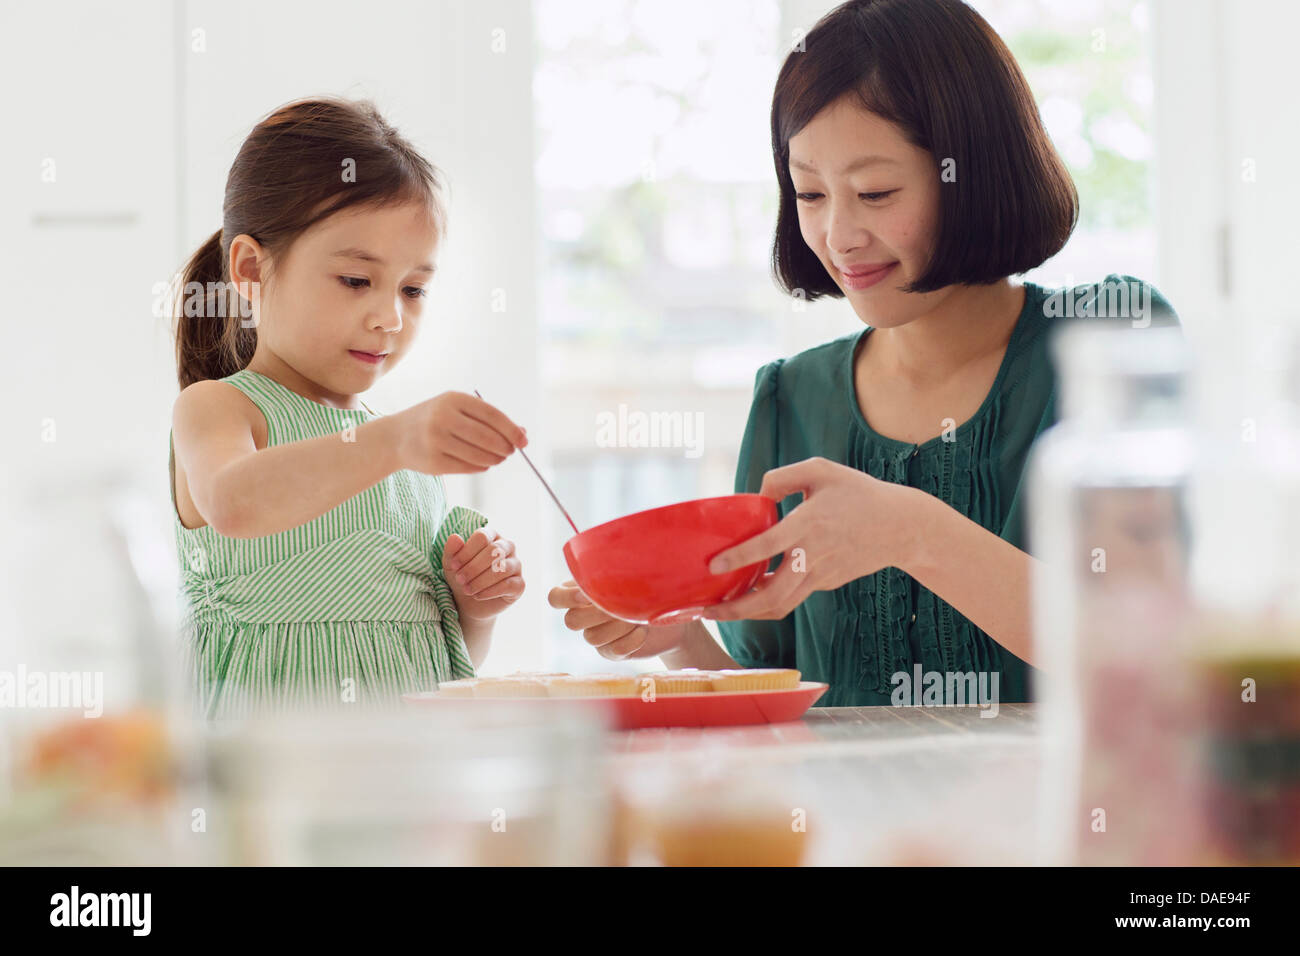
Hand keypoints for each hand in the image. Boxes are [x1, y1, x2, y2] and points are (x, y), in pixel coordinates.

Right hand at [396, 392, 526, 474]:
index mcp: (453, 399)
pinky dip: (481, 466)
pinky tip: (484, 463)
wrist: (396, 436)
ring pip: (479, 455)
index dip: (511, 429)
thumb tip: (522, 433)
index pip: (491, 415)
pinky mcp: (433, 461)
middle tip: (511, 452)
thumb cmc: (436, 420)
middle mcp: (443, 417)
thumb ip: (488, 419)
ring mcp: (436, 440)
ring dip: (495, 459)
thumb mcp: (457, 410)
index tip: (524, 440)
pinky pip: (467, 467)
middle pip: (487, 437)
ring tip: (499, 458)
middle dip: (505, 447)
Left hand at [443, 528, 524, 621]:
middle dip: (473, 567)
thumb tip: (455, 537)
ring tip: (467, 589)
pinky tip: (478, 595)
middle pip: (494, 550)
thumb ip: (451, 550)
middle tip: (460, 579)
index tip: (454, 566)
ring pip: (502, 568)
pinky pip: (509, 585)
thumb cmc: (462, 576)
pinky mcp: (519, 584)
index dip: (466, 552)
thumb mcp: (452, 564)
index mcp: (492, 536)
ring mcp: (516, 565)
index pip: (482, 537)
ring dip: (480, 581)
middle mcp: (507, 547)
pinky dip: (490, 591)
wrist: (469, 602)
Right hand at [547, 580, 689, 659]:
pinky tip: (643, 632)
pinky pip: (611, 651)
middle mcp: (585, 615)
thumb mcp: (635, 573)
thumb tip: (616, 557)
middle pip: (570, 622)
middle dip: (597, 614)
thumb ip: (618, 567)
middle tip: (621, 606)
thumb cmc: (650, 586)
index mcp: (582, 591)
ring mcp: (597, 634)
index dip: (565, 598)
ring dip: (618, 627)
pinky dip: (629, 642)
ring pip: (591, 638)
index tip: (588, 594)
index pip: (555, 597)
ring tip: (639, 618)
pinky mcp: (612, 652)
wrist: (670, 615)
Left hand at [700, 456, 925, 620]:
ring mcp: (821, 575)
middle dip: (736, 609)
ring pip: (781, 606)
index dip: (739, 558)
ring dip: (749, 613)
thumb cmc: (859, 493)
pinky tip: (750, 593)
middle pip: (771, 596)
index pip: (767, 546)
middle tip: (707, 611)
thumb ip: (784, 477)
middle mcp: (813, 556)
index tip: (713, 566)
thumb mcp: (822, 470)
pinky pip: (793, 595)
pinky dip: (769, 599)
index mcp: (809, 524)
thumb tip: (757, 494)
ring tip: (721, 612)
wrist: (900, 527)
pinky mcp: (826, 583)